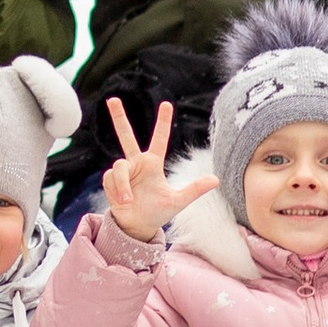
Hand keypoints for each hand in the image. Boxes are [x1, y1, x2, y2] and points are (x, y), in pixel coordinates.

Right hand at [99, 96, 218, 242]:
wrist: (137, 226)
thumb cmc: (158, 212)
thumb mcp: (179, 201)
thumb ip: (195, 188)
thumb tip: (216, 179)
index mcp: (153, 164)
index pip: (159, 138)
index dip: (162, 121)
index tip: (166, 104)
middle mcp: (137, 164)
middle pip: (126, 136)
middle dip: (119, 117)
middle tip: (113, 99)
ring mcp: (123, 171)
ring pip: (119, 167)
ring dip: (123, 185)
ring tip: (129, 201)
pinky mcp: (111, 180)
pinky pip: (111, 178)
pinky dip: (117, 191)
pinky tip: (122, 201)